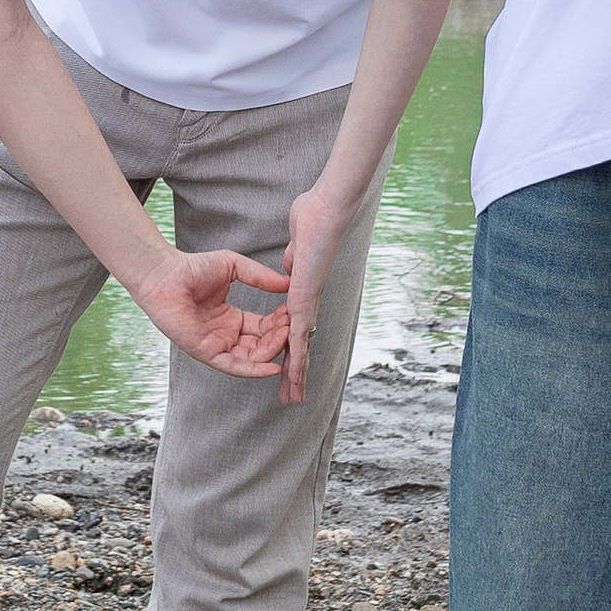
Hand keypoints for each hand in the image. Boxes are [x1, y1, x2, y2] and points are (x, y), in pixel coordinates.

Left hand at [123, 245, 293, 379]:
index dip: (279, 324)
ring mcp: (216, 345)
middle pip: (260, 345)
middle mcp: (225, 335)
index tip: (294, 315)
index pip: (262, 328)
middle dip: (279, 340)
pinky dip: (254, 370)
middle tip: (294, 329)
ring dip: (271, 352)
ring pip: (251, 357)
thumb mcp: (234, 267)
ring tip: (286, 340)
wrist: (165, 274)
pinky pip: (234, 367)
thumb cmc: (192, 268)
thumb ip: (260, 277)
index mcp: (231, 318)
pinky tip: (272, 368)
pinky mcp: (206, 353)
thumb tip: (286, 283)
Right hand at [277, 186, 357, 404]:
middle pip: (301, 346)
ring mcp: (308, 304)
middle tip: (292, 396)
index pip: (295, 329)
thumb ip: (292, 259)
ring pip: (302, 350)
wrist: (326, 210)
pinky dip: (296, 360)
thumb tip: (290, 264)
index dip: (289, 349)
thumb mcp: (296, 246)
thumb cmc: (314, 218)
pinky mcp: (305, 303)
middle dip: (295, 372)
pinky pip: (299, 338)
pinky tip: (292, 378)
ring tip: (293, 400)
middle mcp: (308, 303)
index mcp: (303, 292)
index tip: (284, 364)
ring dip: (297, 376)